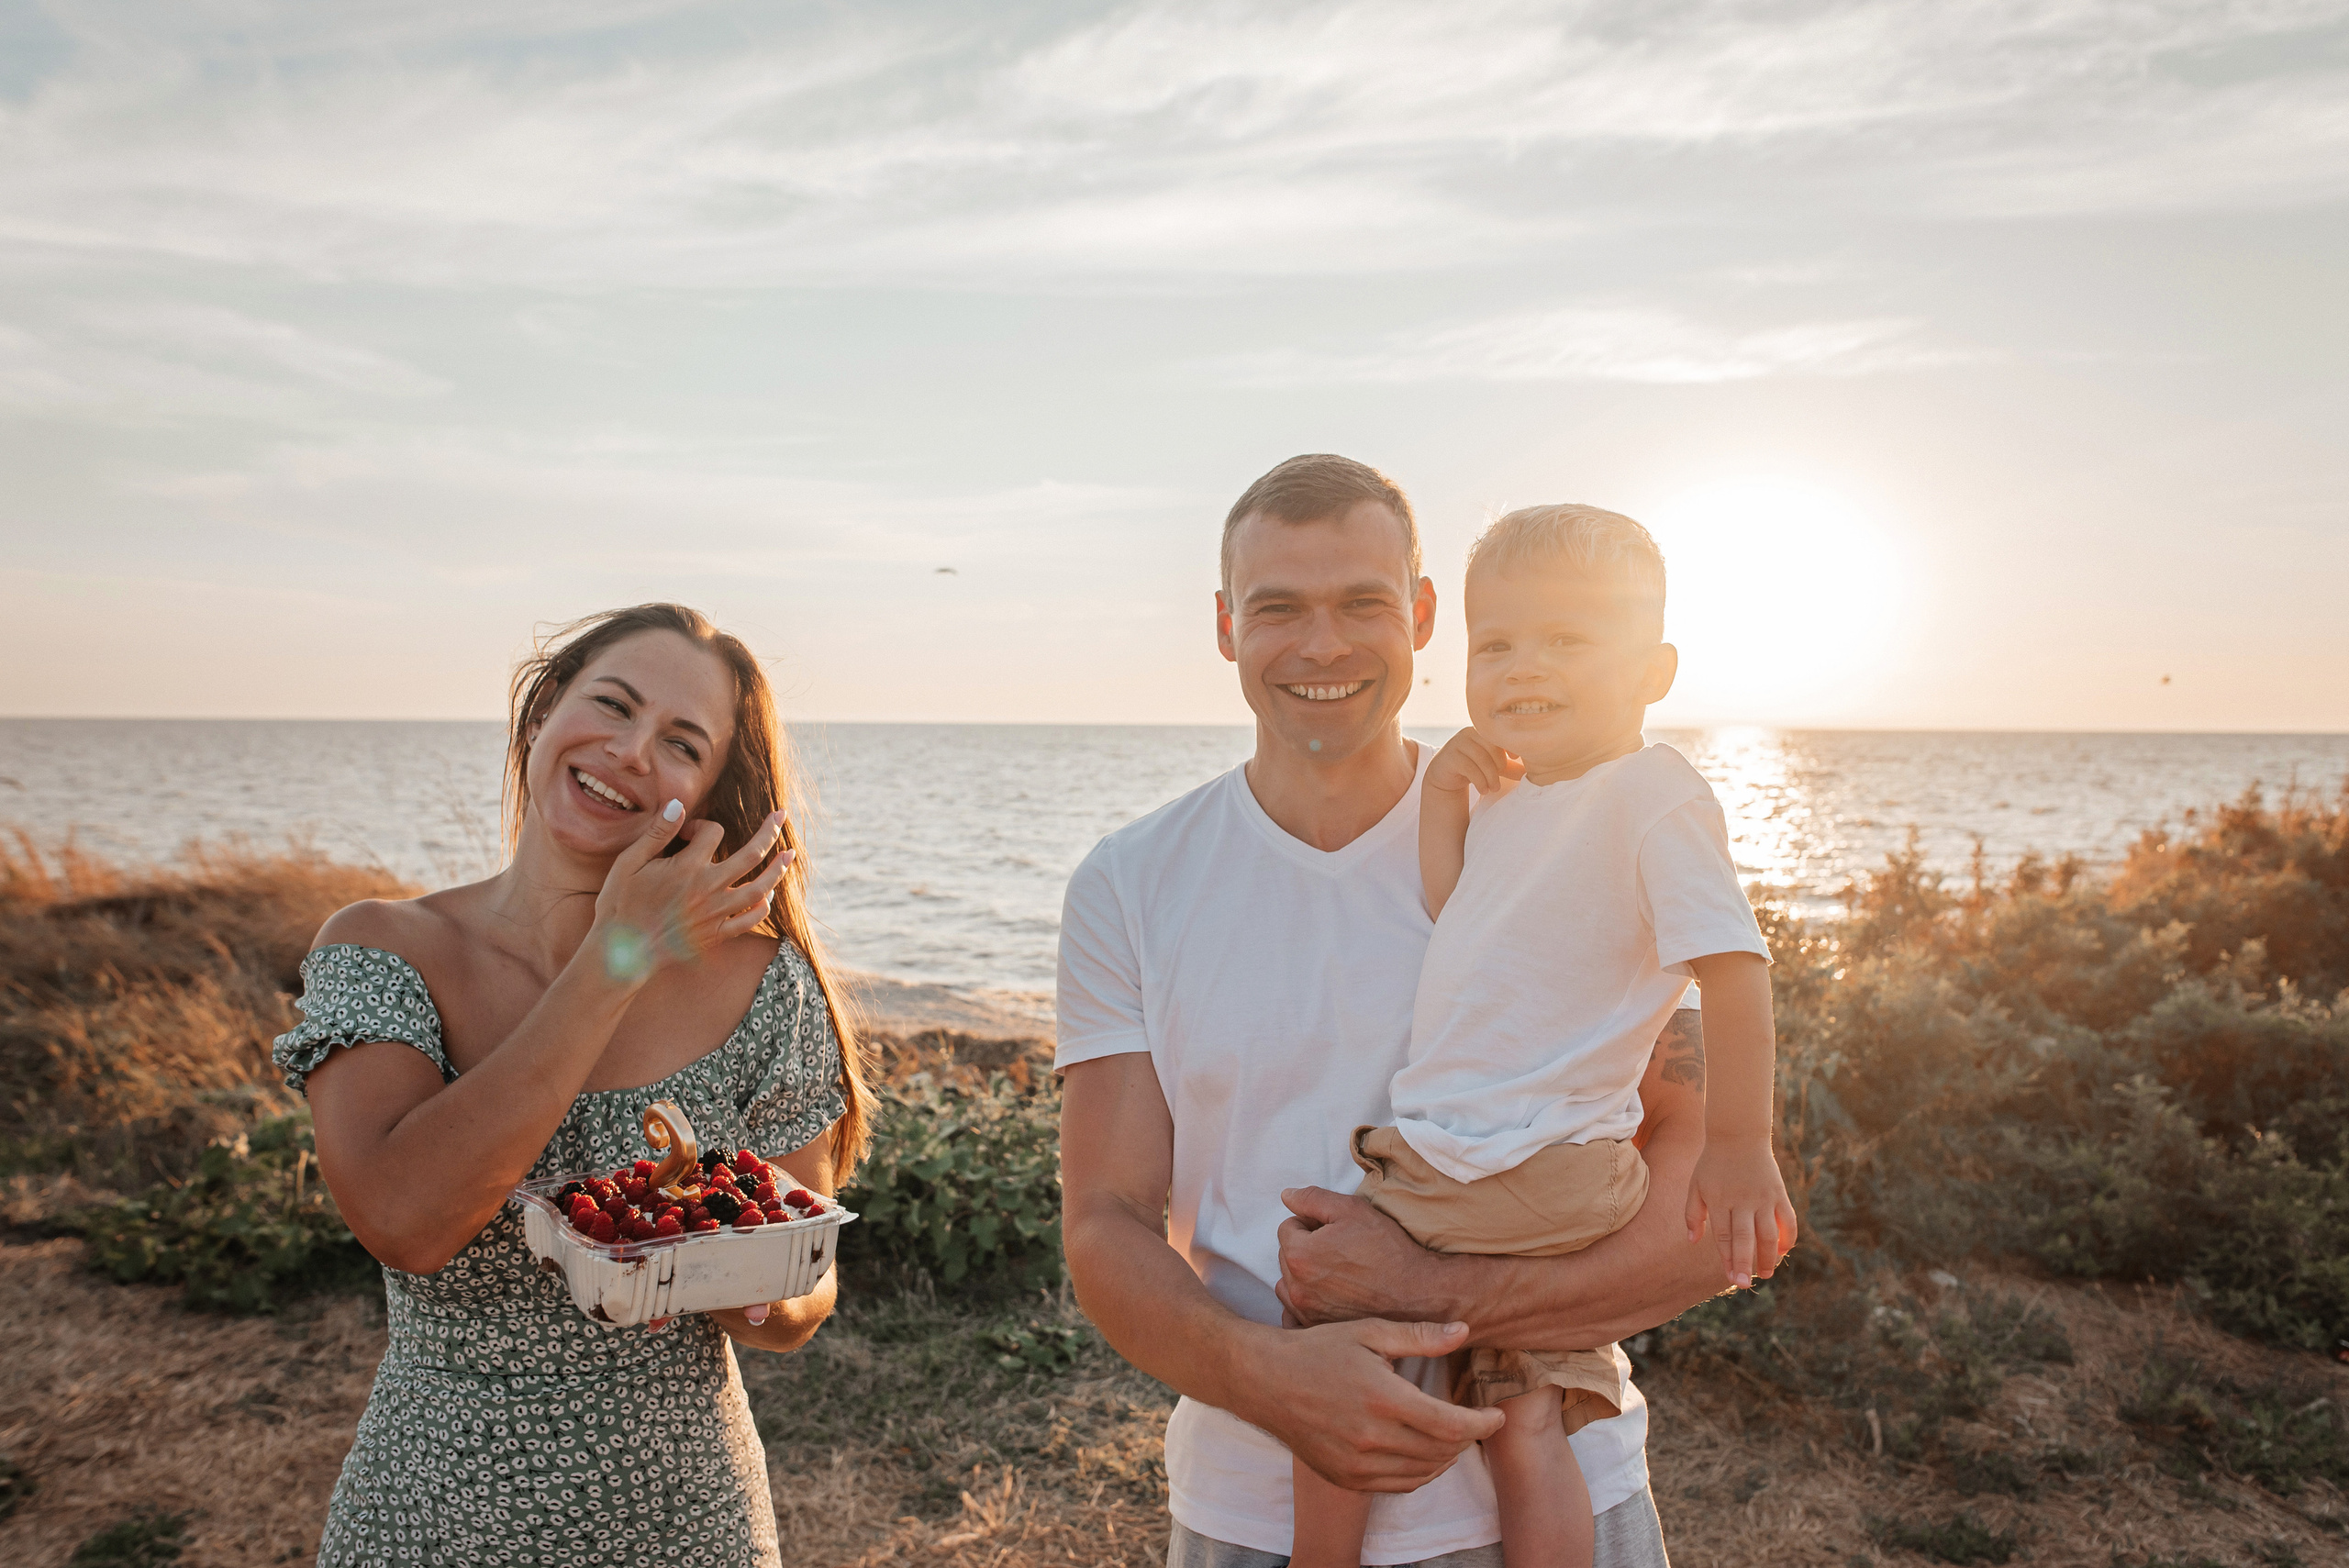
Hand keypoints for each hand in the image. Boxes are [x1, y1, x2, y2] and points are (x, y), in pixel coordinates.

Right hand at [591, 804, 791, 982]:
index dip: (703, 825)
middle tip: (780, 815)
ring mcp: (716, 914)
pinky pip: (750, 920)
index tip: (688, 831)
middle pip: (751, 855)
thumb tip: (678, 805)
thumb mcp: (629, 862)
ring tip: (789, 854)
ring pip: (760, 889)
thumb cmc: (620, 904)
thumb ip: (657, 833)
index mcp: (687, 868)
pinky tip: (769, 896)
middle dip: (769, 832)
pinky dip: (764, 907)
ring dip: (778, 869)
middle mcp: (708, 889)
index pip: (713, 833)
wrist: (620, 953)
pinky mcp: (716, 934)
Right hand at [1239, 1318, 1501, 1491]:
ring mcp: (1357, 1464)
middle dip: (1469, 1438)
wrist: (1265, 1381)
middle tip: (1478, 1422)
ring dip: (1448, 1457)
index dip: (1483, 1424)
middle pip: (1442, 1451)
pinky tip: (1426, 1455)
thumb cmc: (1319, 1350)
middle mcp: (1372, 1438)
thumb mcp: (1369, 1332)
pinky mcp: (1345, 1477)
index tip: (1497, 1416)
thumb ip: (1420, 1336)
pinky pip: (1399, 1485)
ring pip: (1423, 1472)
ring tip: (1455, 1437)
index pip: (1451, 1425)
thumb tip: (1465, 1331)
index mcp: (1384, 1398)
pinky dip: (1422, 1473)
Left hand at [1276, 1186, 1453, 1328]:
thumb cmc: (1387, 1250)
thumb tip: (1287, 1195)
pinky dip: (1309, 1299)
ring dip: (1304, 1273)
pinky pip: (1296, 1309)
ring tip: (1337, 1272)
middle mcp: (1297, 1286)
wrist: (1416, 1294)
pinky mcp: (1317, 1328)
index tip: (1336, 1230)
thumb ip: (1313, 1198)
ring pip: (1290, 1282)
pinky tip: (1333, 1294)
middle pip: (1287, 1255)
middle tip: (1340, 1249)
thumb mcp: (1353, 1210)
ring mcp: (1306, 1311)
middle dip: (1306, 1247)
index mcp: (1300, 1254)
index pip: (1288, 1227)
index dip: (1311, 1222)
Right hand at [1424, 727, 1522, 798]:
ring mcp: (1457, 743)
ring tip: (1493, 788)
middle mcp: (1469, 733)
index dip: (1509, 744)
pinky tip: (1483, 789)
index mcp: (1482, 730)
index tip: (1515, 758)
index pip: (1499, 732)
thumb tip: (1537, 771)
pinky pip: (1468, 767)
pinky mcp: (1448, 757)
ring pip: (1480, 757)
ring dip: (1490, 776)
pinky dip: (1479, 780)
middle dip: (1499, 765)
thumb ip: (1511, 766)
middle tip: (1500, 780)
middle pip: (1491, 745)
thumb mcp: (1494, 768)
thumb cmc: (1474, 768)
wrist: (1445, 776)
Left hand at [1684, 1135, 1797, 1287]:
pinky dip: (1788, 1237)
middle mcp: (1742, 1201)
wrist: (1738, 1133)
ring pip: (1768, 1233)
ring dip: (1768, 1256)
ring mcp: (1763, 1197)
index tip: (1733, 1279)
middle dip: (1745, 1263)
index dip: (1728, 1259)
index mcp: (1719, 1200)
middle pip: (1745, 1238)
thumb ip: (1693, 1213)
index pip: (1724, 1236)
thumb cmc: (1713, 1162)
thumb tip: (1692, 1240)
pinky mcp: (1778, 1192)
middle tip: (1746, 1284)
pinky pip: (1787, 1219)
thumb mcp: (1696, 1185)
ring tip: (1766, 1273)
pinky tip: (1783, 1251)